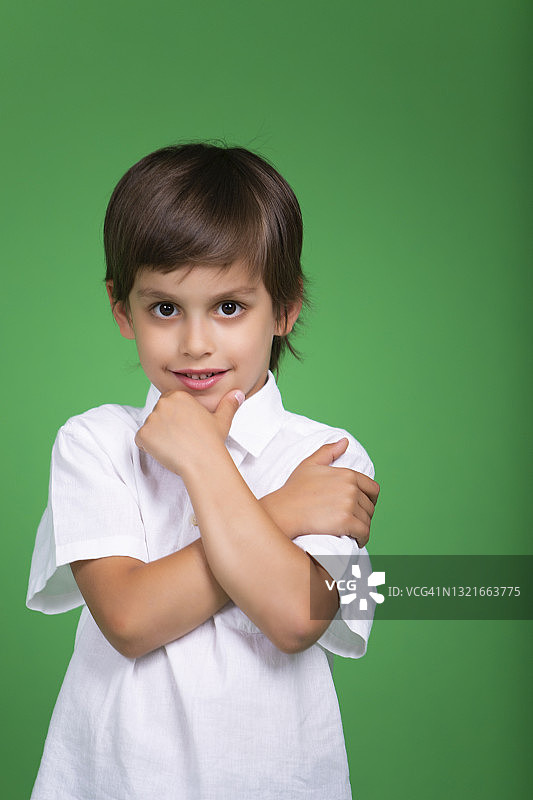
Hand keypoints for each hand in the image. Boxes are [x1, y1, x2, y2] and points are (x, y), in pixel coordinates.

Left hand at [135, 389, 244, 474]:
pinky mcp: (143, 435)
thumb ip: (228, 404)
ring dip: (158, 438)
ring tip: (176, 446)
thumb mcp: (222, 419)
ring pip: (150, 429)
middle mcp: (162, 403)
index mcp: (178, 396)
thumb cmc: (212, 441)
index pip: (168, 403)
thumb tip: (238, 394)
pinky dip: (150, 448)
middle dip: (165, 427)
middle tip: (181, 439)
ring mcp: (151, 419)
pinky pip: (141, 441)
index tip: (185, 429)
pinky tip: (166, 452)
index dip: (176, 418)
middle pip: (158, 415)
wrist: (203, 461)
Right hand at [260, 439, 379, 547]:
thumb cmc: (294, 490)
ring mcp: (349, 505)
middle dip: (364, 515)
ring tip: (353, 532)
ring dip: (363, 528)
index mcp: (347, 474)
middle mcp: (351, 488)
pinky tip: (356, 540)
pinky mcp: (345, 522)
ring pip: (367, 520)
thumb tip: (345, 442)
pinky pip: (364, 532)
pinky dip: (363, 538)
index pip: (373, 489)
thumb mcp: (309, 464)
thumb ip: (328, 451)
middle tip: (354, 521)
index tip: (364, 507)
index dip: (370, 499)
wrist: (283, 511)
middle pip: (370, 506)